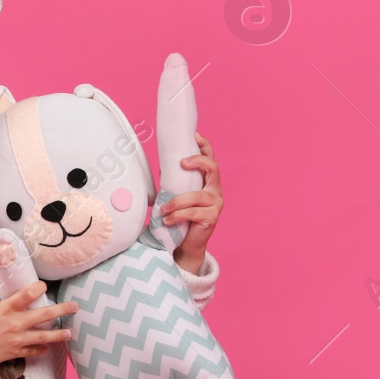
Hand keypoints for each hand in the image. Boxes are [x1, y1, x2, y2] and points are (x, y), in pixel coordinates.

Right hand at [0, 282, 76, 366]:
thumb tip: (18, 304)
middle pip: (43, 315)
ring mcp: (17, 339)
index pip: (26, 294)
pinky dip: (41, 349)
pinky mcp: (15, 352)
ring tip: (68, 333)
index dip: (38, 288)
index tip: (44, 285)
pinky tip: (47, 348)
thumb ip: (5, 307)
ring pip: (44, 336)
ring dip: (58, 334)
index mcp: (5, 309)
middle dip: (61, 310)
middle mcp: (14, 323)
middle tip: (74, 307)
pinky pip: (33, 351)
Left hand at [165, 131, 222, 271]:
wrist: (185, 243)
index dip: (205, 146)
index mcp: (207, 181)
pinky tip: (167, 219)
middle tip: (182, 162)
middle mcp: (215, 190)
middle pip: (213, 169)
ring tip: (163, 209)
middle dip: (199, 162)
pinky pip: (193, 212)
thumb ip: (173, 181)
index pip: (210, 159)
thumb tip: (163, 166)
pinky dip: (177, 215)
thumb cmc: (180, 215)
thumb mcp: (175, 195)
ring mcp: (216, 204)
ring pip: (197, 195)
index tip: (195, 135)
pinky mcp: (212, 218)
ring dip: (177, 201)